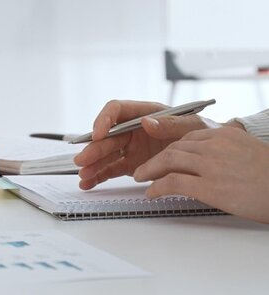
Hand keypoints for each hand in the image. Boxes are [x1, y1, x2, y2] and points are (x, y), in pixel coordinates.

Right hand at [74, 100, 219, 189]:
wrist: (211, 154)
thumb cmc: (203, 133)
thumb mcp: (192, 125)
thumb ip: (169, 124)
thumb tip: (145, 122)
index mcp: (145, 113)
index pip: (117, 110)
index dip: (104, 120)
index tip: (99, 134)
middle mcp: (133, 129)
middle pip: (107, 136)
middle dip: (93, 148)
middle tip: (82, 160)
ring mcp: (131, 148)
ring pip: (105, 155)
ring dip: (92, 164)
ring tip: (83, 175)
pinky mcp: (132, 164)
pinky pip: (111, 170)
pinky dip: (99, 177)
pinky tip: (88, 183)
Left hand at [134, 127, 268, 223]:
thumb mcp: (250, 151)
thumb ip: (229, 149)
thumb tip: (213, 158)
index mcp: (227, 134)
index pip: (189, 137)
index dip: (172, 148)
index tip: (164, 157)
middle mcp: (217, 145)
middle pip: (175, 148)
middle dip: (156, 159)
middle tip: (145, 169)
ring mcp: (212, 165)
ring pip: (169, 161)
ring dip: (150, 170)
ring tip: (142, 178)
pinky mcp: (210, 186)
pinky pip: (172, 182)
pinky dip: (157, 187)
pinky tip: (152, 193)